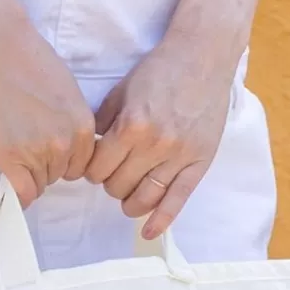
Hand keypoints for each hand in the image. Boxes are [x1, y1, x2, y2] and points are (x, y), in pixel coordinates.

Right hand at [0, 14, 96, 206]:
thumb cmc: (29, 60)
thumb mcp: (67, 94)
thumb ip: (71, 124)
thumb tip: (67, 147)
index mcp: (84, 127)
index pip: (80, 166)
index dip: (63, 160)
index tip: (48, 148)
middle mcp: (66, 143)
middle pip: (60, 175)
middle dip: (45, 164)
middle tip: (25, 139)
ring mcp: (38, 152)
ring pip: (41, 183)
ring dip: (28, 171)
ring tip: (13, 140)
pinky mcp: (11, 156)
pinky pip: (24, 193)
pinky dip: (20, 192)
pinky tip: (12, 176)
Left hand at [86, 29, 239, 239]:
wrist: (202, 57)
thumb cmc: (160, 70)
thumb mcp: (121, 90)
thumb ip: (102, 123)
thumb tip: (87, 152)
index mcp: (131, 126)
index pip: (98, 169)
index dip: (91, 170)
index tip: (95, 166)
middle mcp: (154, 145)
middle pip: (118, 186)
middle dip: (110, 183)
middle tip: (114, 173)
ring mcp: (179, 156)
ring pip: (144, 197)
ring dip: (129, 201)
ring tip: (128, 193)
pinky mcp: (199, 163)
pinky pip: (178, 200)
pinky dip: (162, 219)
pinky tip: (149, 233)